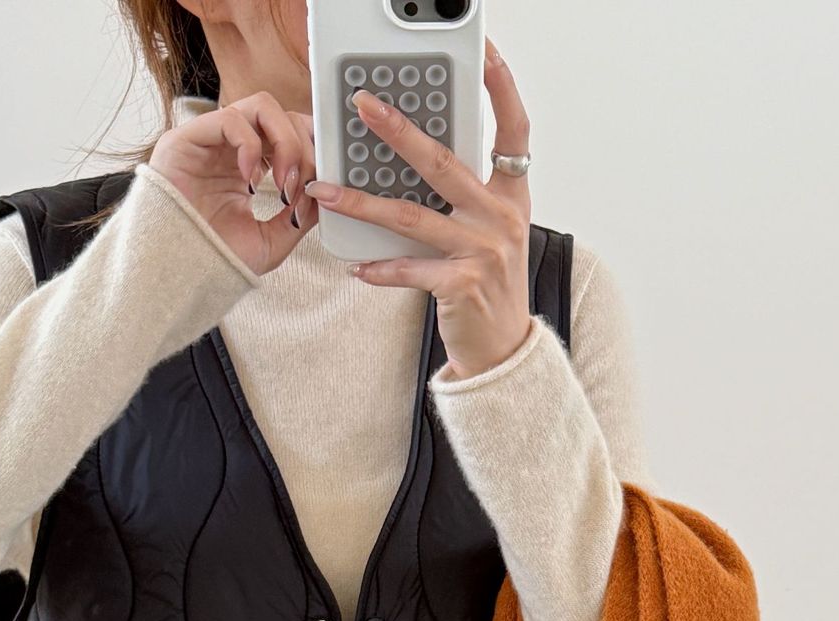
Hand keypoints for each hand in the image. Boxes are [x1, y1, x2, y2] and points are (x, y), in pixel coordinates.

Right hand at [148, 91, 319, 276]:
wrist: (182, 272)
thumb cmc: (219, 257)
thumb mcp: (274, 240)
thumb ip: (300, 214)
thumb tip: (325, 190)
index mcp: (252, 165)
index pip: (291, 132)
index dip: (312, 150)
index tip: (321, 183)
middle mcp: (233, 147)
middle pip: (283, 114)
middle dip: (304, 148)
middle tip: (302, 186)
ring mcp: (211, 139)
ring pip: (261, 106)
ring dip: (284, 142)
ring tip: (282, 183)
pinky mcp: (187, 138)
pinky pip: (231, 119)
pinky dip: (250, 146)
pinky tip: (250, 180)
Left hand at [303, 41, 533, 378]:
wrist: (505, 350)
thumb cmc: (490, 287)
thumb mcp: (490, 232)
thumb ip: (466, 195)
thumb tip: (416, 157)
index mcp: (511, 196)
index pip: (513, 131)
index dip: (501, 88)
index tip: (483, 53)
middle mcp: (501, 218)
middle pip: (443, 162)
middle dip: (398, 131)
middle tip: (363, 106)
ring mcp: (483, 252)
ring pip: (411, 216)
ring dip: (362, 203)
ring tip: (325, 190)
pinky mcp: (463, 285)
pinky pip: (410, 269)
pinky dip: (380, 269)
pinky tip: (357, 266)